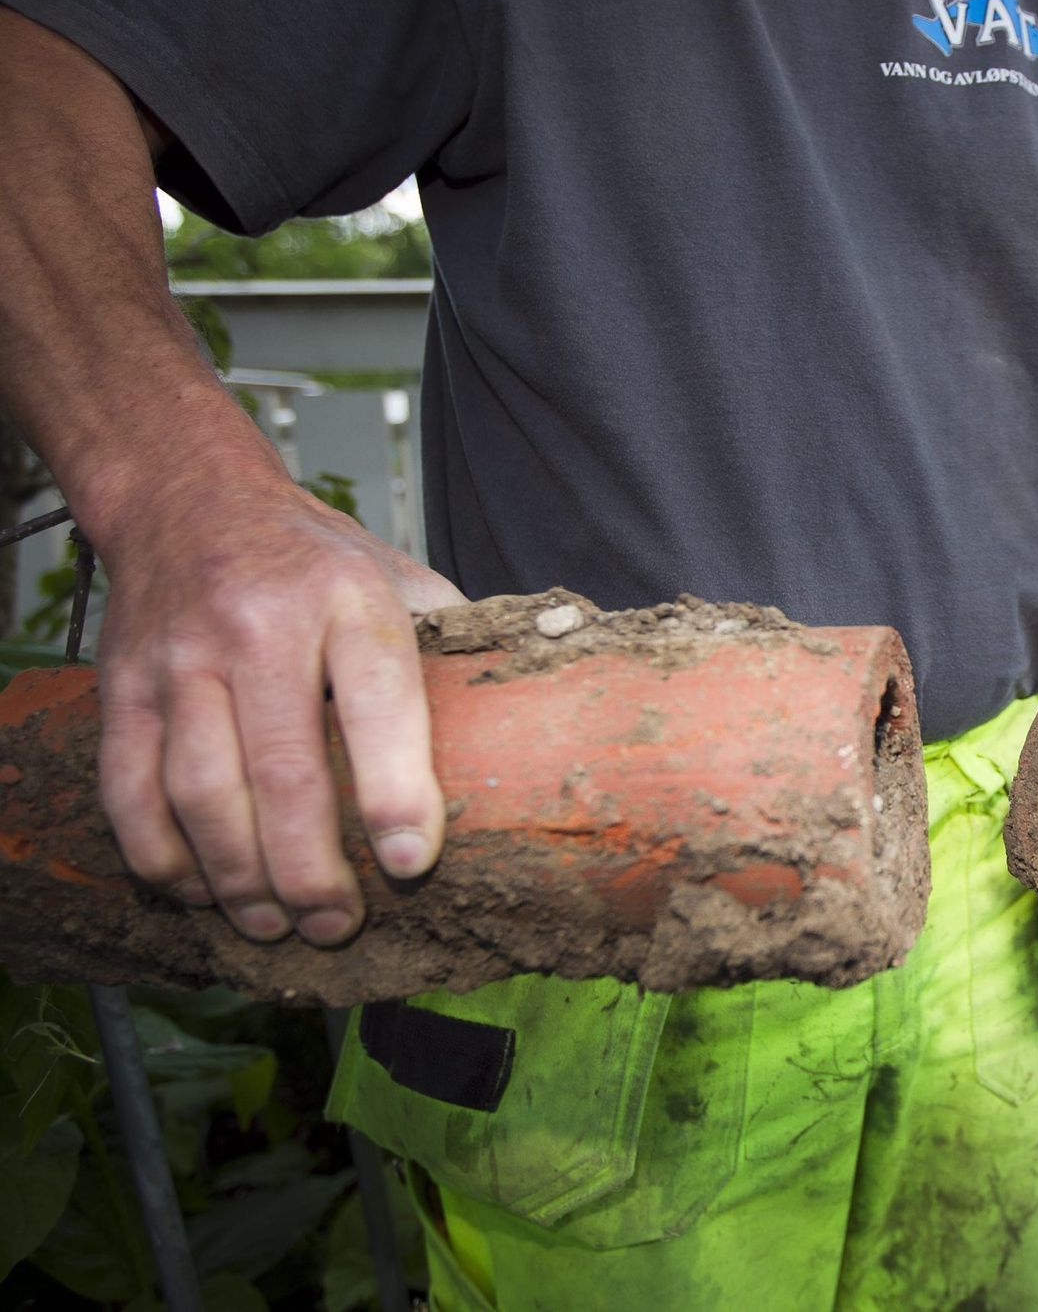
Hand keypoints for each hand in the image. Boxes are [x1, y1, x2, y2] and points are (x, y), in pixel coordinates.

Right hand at [91, 467, 465, 944]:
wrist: (187, 498)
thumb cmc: (314, 561)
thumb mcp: (398, 577)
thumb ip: (451, 644)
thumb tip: (530, 716)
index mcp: (348, 601)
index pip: (378, 703)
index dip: (396, 792)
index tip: (412, 862)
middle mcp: (259, 627)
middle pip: (283, 769)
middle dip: (309, 869)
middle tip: (335, 925)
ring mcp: (180, 658)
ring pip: (201, 791)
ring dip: (238, 877)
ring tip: (274, 925)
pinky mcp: (121, 686)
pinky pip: (128, 788)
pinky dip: (160, 855)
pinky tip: (198, 891)